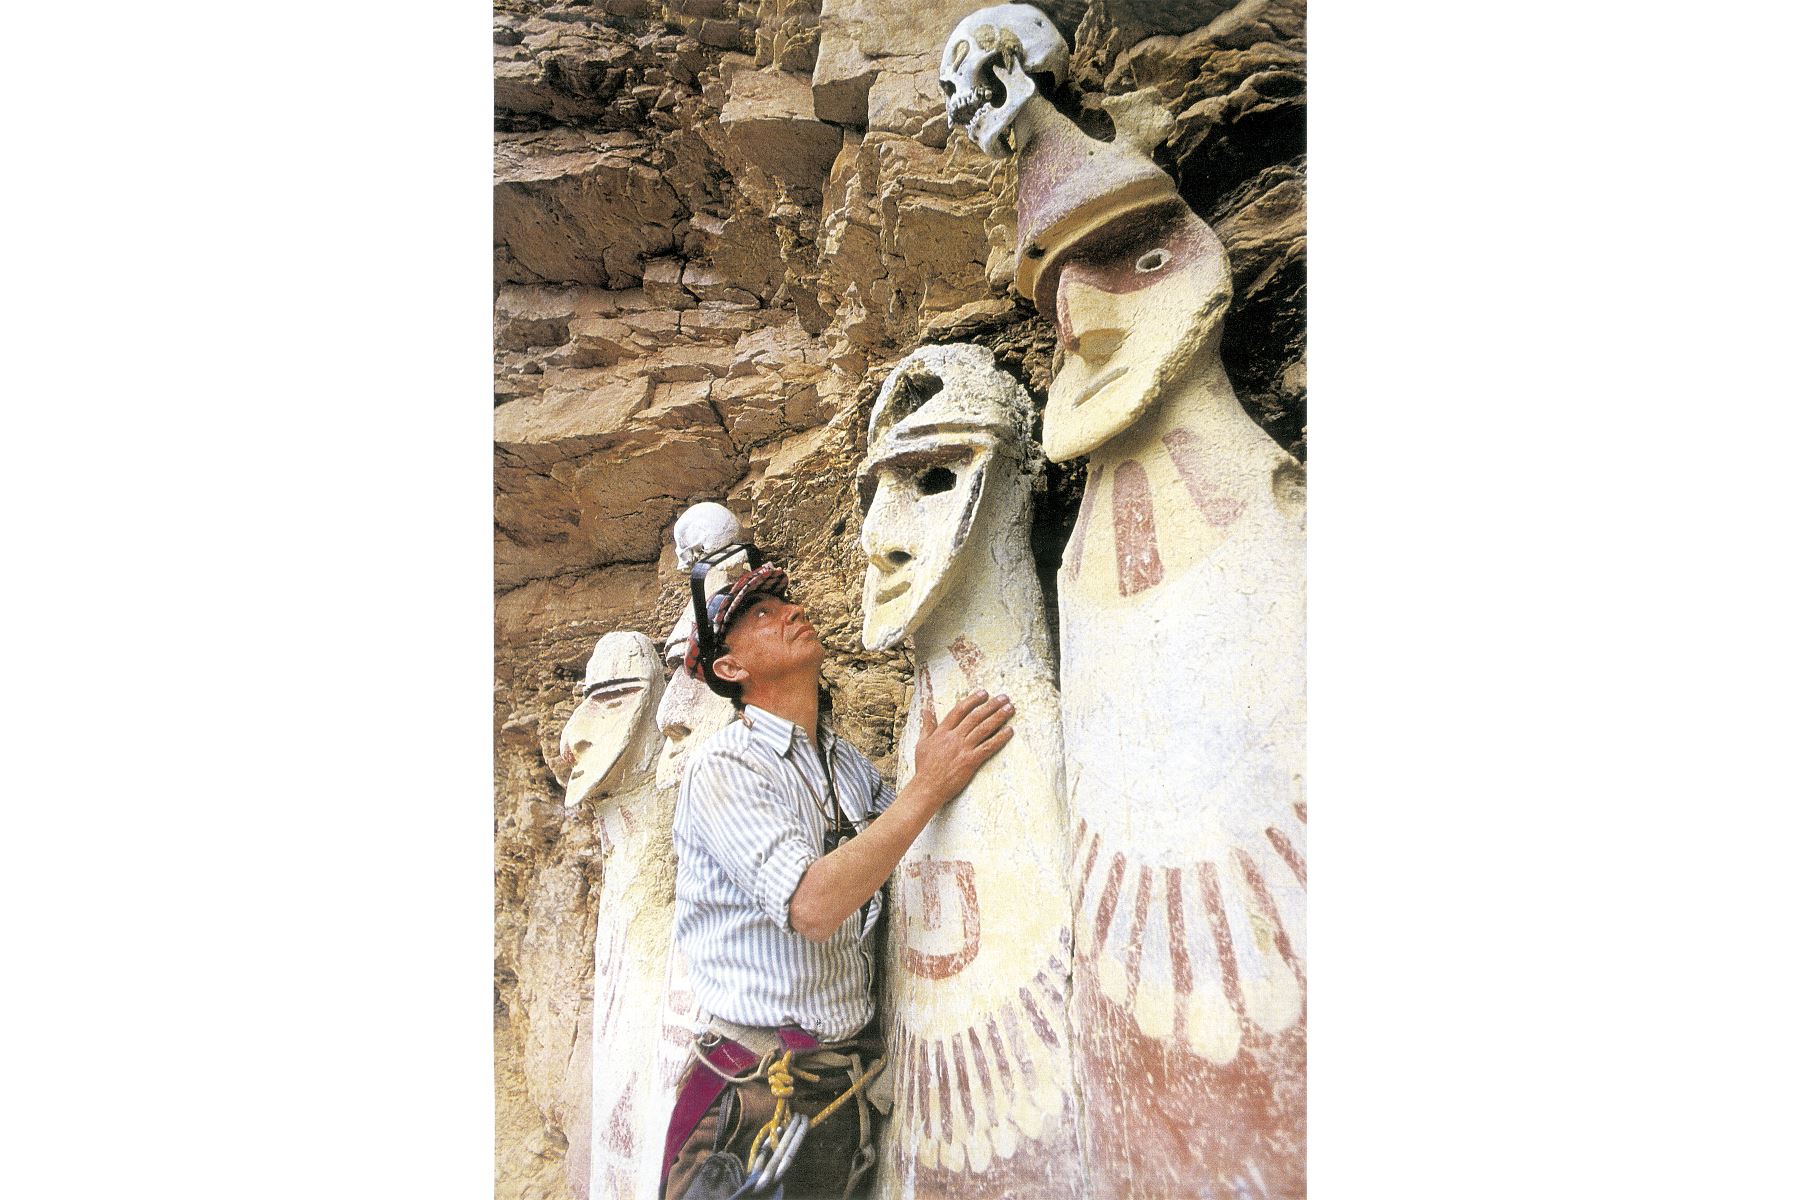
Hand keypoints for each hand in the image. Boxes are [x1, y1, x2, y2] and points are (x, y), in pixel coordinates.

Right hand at [910, 690, 1013, 810]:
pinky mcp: (970, 761)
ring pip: (983, 728)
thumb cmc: (924, 768)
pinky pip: (988, 746)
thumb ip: (927, 725)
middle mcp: (953, 737)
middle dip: (991, 705)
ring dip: (998, 717)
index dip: (972, 700)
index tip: (984, 693)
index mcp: (942, 732)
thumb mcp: (922, 743)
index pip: (959, 710)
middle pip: (975, 717)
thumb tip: (926, 709)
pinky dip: (1000, 738)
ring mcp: (962, 749)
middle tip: (1004, 697)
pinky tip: (1009, 731)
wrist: (927, 788)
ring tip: (1010, 709)